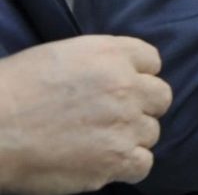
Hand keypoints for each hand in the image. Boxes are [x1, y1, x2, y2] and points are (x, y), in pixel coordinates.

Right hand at [0, 35, 171, 194]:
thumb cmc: (13, 91)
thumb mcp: (61, 56)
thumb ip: (99, 64)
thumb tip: (115, 77)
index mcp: (112, 54)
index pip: (152, 61)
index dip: (137, 77)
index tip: (120, 89)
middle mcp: (127, 85)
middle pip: (160, 97)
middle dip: (140, 108)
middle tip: (111, 119)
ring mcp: (125, 123)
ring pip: (151, 132)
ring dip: (130, 138)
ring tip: (96, 143)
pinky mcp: (117, 158)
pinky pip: (143, 164)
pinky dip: (126, 167)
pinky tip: (102, 163)